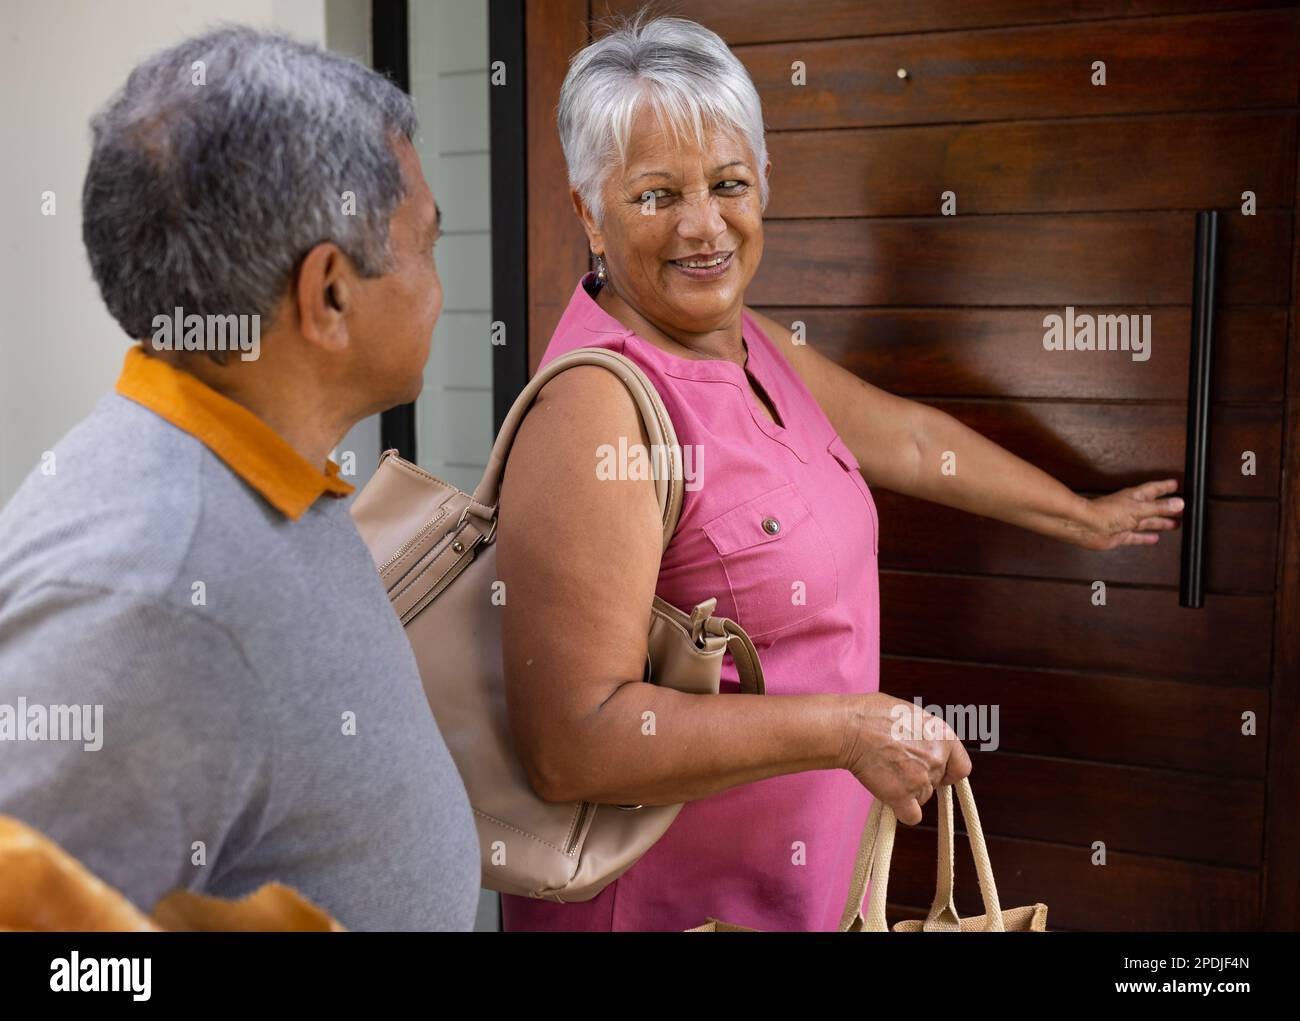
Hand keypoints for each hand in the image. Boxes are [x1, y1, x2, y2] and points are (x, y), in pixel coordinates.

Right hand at [839, 693, 972, 824]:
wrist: (850, 728)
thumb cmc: (872, 715)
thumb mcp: (911, 713)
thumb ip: (926, 734)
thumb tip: (926, 744)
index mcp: (943, 736)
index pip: (961, 767)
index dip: (949, 772)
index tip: (939, 774)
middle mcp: (937, 759)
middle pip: (936, 782)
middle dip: (919, 777)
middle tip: (896, 764)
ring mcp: (921, 779)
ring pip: (922, 797)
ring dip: (907, 791)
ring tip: (885, 771)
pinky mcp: (902, 796)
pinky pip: (911, 816)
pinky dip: (901, 810)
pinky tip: (888, 796)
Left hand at [1066, 478, 1183, 550]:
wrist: (1086, 526)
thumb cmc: (1106, 512)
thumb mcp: (1139, 509)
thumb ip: (1159, 507)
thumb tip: (1178, 503)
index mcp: (1135, 497)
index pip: (1154, 489)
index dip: (1165, 487)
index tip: (1176, 484)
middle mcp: (1131, 508)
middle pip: (1154, 507)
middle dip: (1168, 508)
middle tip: (1183, 510)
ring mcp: (1126, 522)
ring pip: (1148, 522)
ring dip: (1161, 523)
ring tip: (1175, 524)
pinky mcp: (1121, 535)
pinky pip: (1137, 536)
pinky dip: (1146, 538)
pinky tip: (1154, 538)